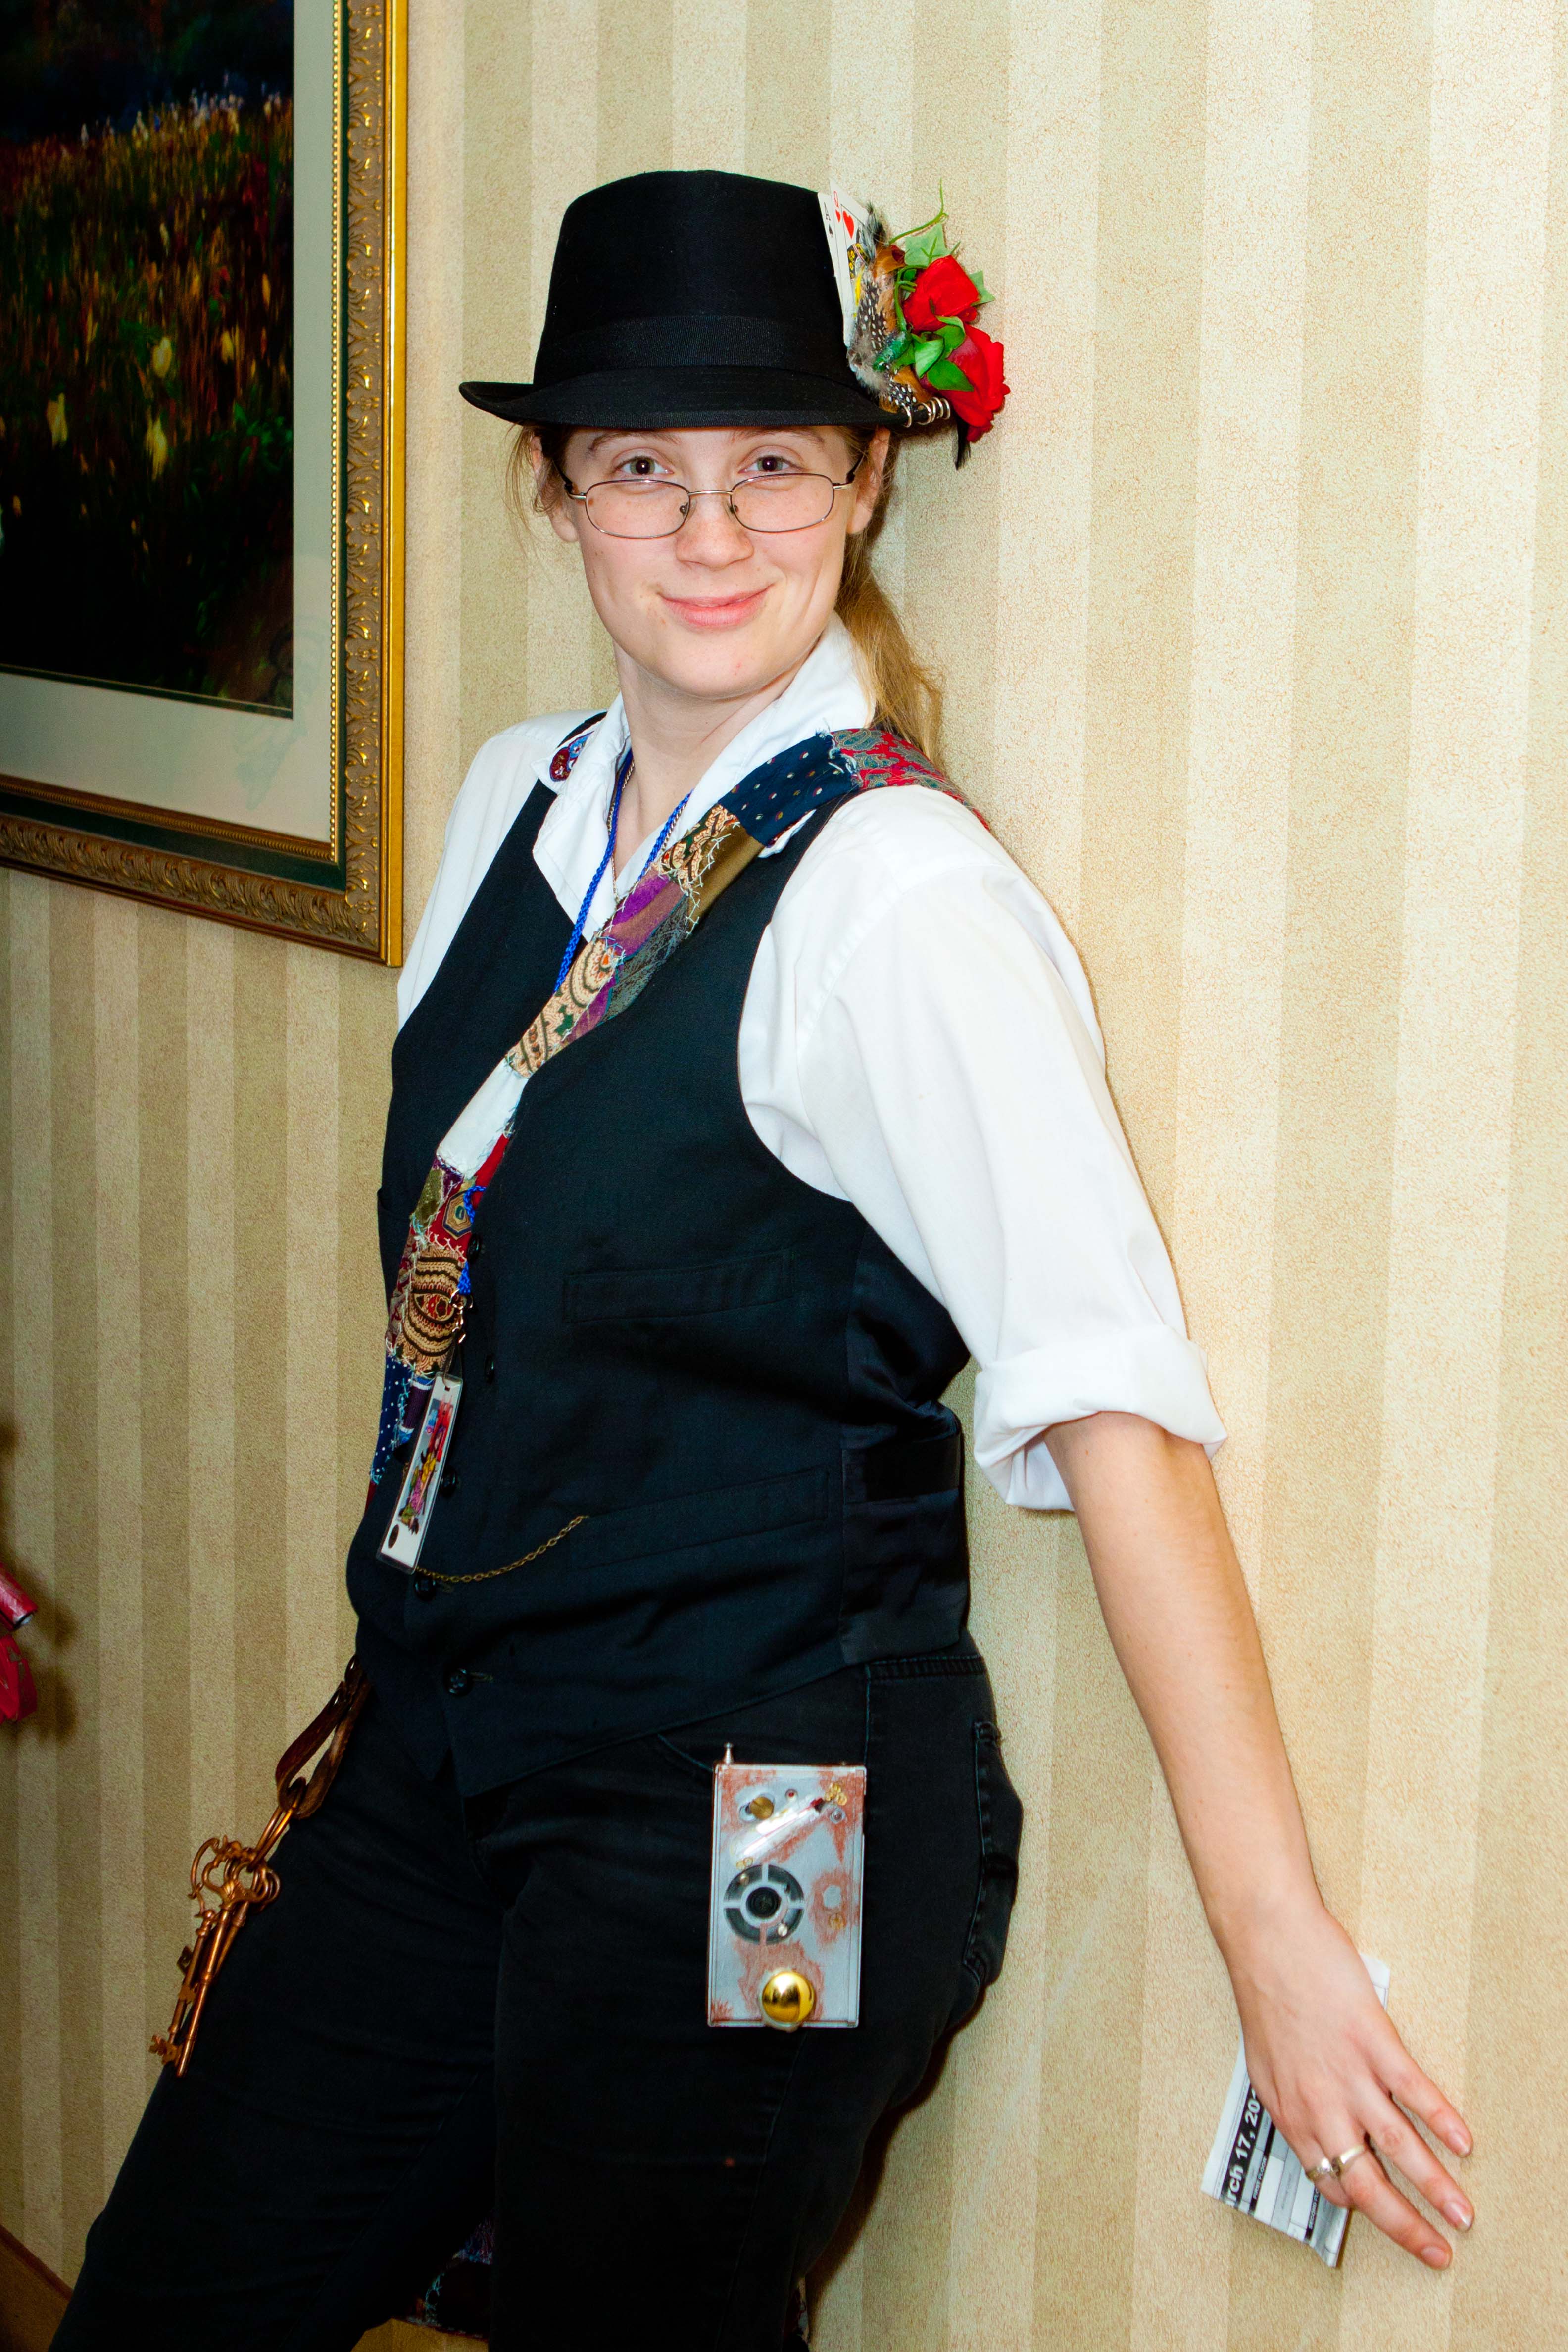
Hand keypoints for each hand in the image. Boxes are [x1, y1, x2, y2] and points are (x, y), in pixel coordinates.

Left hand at [1226, 1893, 1472, 2267]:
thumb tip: (1321, 2132)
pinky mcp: (1373, 2041)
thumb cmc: (1265, 1993)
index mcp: (1290, 2112)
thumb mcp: (1267, 2062)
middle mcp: (1319, 2104)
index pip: (1330, 2183)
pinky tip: (1462, 2142)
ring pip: (1400, 2149)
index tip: (1387, 2218)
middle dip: (1407, 2227)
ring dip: (1436, 2187)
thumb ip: (1295, 2099)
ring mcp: (1349, 2074)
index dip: (1362, 2206)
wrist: (1265, 1938)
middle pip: (1368, 2185)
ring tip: (1462, 2213)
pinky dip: (1442, 2121)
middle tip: (1437, 2251)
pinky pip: (1414, 2093)